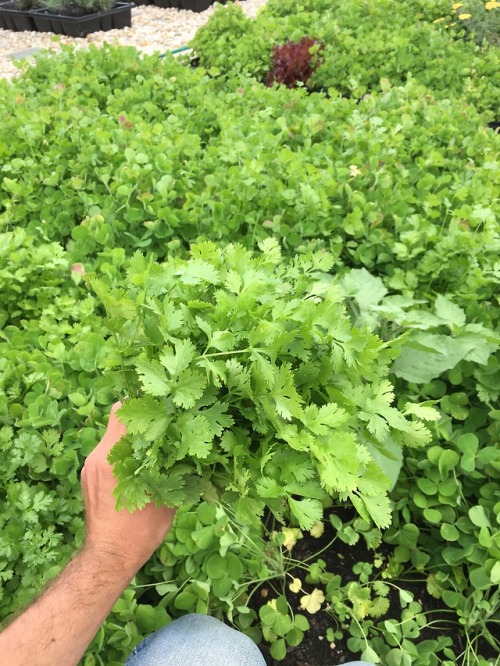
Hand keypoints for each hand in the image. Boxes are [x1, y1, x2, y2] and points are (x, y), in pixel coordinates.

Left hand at [81, 402, 175, 576]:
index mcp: (114, 456)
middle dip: (141, 419)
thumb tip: (193, 449)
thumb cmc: (140, 531)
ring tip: (154, 447)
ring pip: (113, 437)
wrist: (109, 557)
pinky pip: (107, 453)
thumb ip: (175, 469)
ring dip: (132, 437)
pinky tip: (139, 466)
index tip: (164, 408)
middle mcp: (98, 456)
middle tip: (164, 424)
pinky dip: (123, 453)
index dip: (144, 404)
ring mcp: (90, 466)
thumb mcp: (166, 497)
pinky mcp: (88, 475)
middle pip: (118, 420)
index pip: (123, 411)